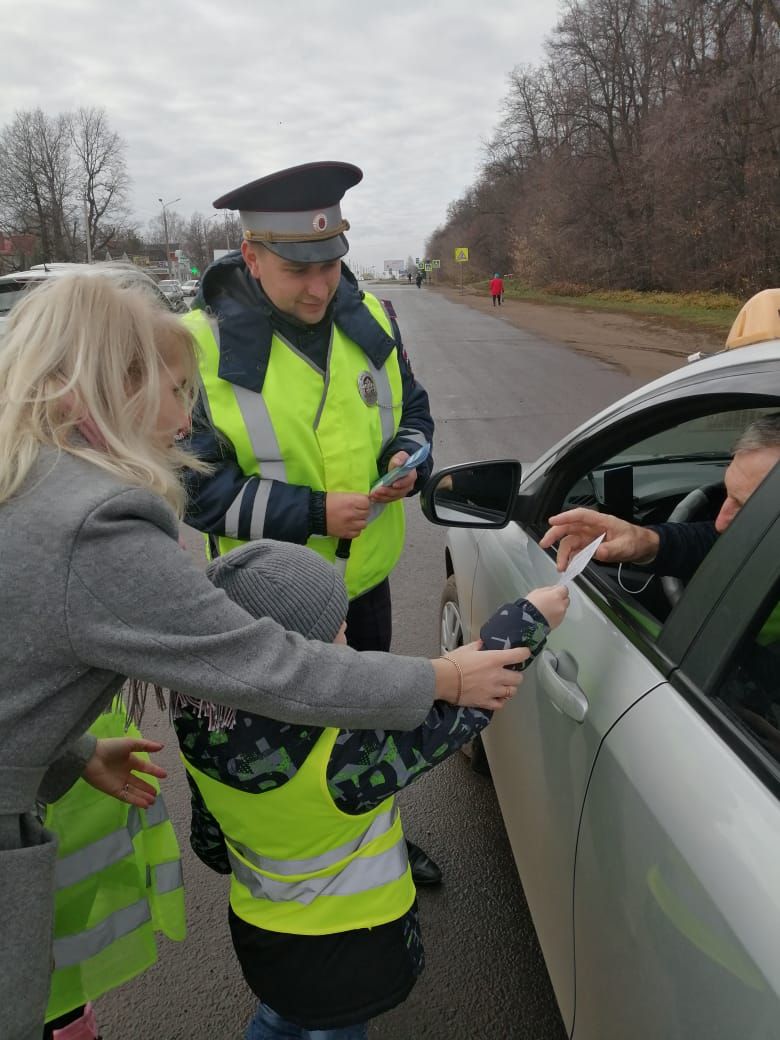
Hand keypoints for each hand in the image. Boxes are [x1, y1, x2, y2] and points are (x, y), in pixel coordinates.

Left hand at [83, 737, 166, 807]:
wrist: (91, 757)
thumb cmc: (110, 748)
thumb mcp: (130, 743)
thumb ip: (146, 745)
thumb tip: (162, 747)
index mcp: (129, 760)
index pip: (144, 767)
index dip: (154, 771)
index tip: (164, 775)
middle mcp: (125, 772)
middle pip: (139, 782)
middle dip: (147, 788)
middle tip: (156, 794)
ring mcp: (119, 782)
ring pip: (134, 791)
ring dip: (143, 796)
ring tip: (153, 801)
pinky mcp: (113, 791)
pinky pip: (126, 797)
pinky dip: (136, 801)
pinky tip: (145, 804)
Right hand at [325, 492, 370, 538]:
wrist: (314, 514)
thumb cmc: (327, 501)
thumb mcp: (342, 495)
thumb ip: (354, 498)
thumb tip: (365, 501)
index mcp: (351, 502)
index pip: (367, 503)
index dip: (363, 503)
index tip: (359, 503)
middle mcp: (352, 514)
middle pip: (366, 513)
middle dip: (362, 511)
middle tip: (355, 511)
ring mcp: (350, 525)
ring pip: (364, 524)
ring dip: (359, 521)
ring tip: (352, 520)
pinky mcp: (345, 534)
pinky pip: (357, 533)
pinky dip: (355, 530)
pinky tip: (349, 526)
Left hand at [369, 451, 416, 503]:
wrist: (394, 467)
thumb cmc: (398, 461)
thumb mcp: (400, 456)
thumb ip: (399, 458)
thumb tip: (397, 463)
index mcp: (411, 476)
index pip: (408, 481)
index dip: (401, 483)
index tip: (393, 484)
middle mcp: (407, 486)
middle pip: (399, 492)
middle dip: (388, 492)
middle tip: (378, 491)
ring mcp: (400, 492)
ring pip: (393, 497)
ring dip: (383, 497)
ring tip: (373, 494)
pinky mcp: (393, 496)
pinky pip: (388, 499)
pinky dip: (381, 499)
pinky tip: (374, 498)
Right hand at [433, 640, 530, 709]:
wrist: (442, 680)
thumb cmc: (454, 662)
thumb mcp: (467, 649)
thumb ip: (478, 646)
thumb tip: (483, 643)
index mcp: (494, 659)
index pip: (519, 656)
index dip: (524, 653)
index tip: (524, 653)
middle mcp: (497, 675)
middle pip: (519, 678)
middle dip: (516, 675)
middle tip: (510, 673)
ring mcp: (492, 690)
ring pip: (512, 692)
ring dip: (510, 688)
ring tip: (504, 686)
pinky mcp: (485, 702)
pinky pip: (500, 704)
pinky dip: (501, 701)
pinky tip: (497, 697)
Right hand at [526, 585, 569, 628]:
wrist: (528, 621)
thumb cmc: (530, 606)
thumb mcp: (537, 592)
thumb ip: (548, 590)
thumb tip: (554, 589)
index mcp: (556, 595)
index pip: (564, 589)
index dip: (559, 590)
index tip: (556, 591)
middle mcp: (561, 605)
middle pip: (566, 599)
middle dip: (561, 599)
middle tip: (551, 600)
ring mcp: (561, 615)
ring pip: (563, 609)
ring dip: (558, 608)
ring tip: (548, 609)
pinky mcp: (559, 622)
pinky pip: (560, 616)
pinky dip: (556, 615)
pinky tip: (547, 615)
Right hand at [539, 507, 659, 570]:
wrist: (642, 548)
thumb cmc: (636, 541)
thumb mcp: (626, 546)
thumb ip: (611, 550)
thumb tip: (597, 552)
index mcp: (601, 522)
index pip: (580, 516)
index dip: (565, 517)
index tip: (553, 521)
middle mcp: (592, 528)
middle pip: (569, 527)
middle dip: (555, 534)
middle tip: (544, 544)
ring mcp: (589, 537)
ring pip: (570, 541)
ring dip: (562, 553)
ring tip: (560, 566)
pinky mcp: (589, 547)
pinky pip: (576, 551)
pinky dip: (569, 558)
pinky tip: (567, 566)